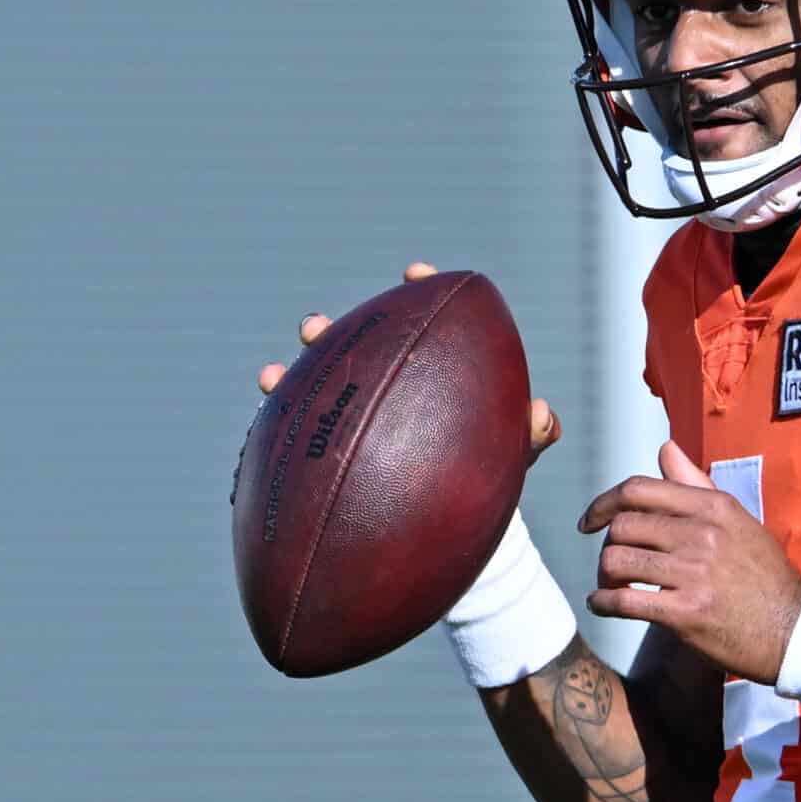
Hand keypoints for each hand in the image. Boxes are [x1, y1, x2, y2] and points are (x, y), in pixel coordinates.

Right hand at [257, 260, 561, 465]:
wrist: (452, 528)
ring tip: (269, 376)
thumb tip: (542, 415)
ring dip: (288, 380)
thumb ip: (533, 437)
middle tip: (312, 326)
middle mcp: (384, 386)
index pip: (424, 318)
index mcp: (430, 372)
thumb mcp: (514, 459)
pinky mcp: (328, 457)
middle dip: (329, 331)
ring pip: (315, 389)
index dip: (420, 290)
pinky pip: (297, 443)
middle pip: (353, 348)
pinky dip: (277, 436)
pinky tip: (257, 441)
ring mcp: (351, 419)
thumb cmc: (485, 479)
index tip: (415, 273)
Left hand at [579, 440, 800, 683]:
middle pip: (622, 526)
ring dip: (604, 576)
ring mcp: (693, 573)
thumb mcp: (737, 518)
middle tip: (613, 563)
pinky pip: (624, 601)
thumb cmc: (763, 574)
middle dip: (607, 545)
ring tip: (610, 585)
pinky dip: (602, 603)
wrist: (792, 628)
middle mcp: (701, 534)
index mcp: (712, 507)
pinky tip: (602, 605)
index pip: (638, 490)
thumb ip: (696, 483)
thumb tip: (665, 448)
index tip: (590, 521)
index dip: (603, 503)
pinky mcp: (685, 613)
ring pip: (617, 561)